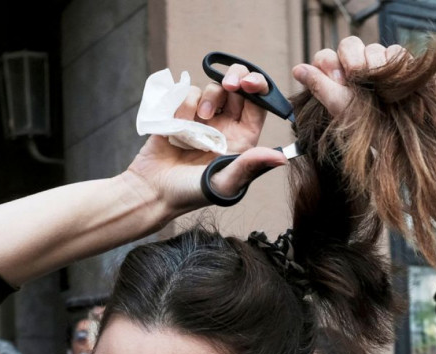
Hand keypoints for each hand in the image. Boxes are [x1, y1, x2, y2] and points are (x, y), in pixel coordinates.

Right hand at [126, 63, 286, 215]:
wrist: (153, 191)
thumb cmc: (191, 193)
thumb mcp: (225, 182)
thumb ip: (250, 165)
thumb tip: (282, 158)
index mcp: (243, 140)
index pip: (259, 105)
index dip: (258, 88)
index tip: (248, 84)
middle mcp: (227, 126)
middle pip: (239, 87)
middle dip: (236, 79)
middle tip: (229, 84)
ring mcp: (204, 118)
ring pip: (214, 88)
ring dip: (208, 99)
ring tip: (198, 121)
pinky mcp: (182, 113)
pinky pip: (189, 93)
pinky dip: (184, 105)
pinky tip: (178, 126)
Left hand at [291, 36, 405, 115]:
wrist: (398, 136)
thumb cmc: (366, 125)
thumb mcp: (339, 107)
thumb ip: (319, 86)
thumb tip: (297, 70)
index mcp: (337, 77)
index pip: (326, 56)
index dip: (329, 63)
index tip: (337, 81)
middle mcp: (357, 67)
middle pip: (349, 44)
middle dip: (351, 58)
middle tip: (356, 77)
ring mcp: (378, 63)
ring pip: (372, 47)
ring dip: (373, 64)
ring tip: (379, 87)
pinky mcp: (399, 64)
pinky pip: (394, 51)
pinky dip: (392, 62)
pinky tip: (392, 79)